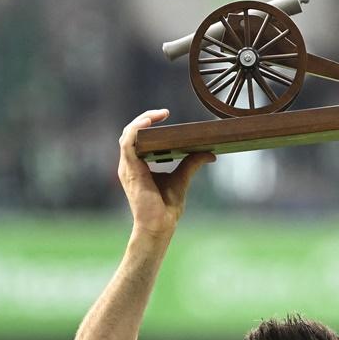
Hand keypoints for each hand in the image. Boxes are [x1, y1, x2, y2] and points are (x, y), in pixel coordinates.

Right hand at [117, 109, 214, 237]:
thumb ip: (192, 163)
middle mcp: (130, 165)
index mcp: (138, 166)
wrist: (159, 226)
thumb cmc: (166, 208)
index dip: (148, 124)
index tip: (165, 115)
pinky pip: (128, 143)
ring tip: (158, 115)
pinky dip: (136, 130)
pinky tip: (148, 122)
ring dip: (141, 121)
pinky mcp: (130, 170)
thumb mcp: (182, 179)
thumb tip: (210, 153)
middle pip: (132, 133)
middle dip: (146, 119)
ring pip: (128, 135)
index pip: (138, 138)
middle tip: (164, 113)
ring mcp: (128, 167)